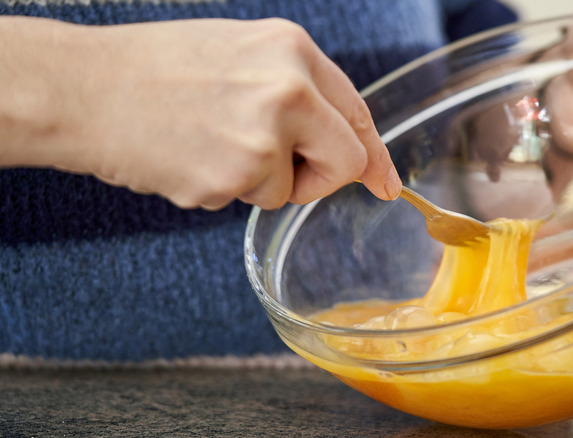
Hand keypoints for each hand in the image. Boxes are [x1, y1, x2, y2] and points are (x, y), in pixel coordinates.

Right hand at [1, 17, 400, 209]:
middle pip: (345, 160)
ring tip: (208, 144)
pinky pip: (250, 200)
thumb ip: (298, 92)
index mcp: (293, 50)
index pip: (357, 111)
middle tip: (277, 169)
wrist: (82, 87)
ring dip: (258, 181)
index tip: (387, 184)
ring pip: (291, 188)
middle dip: (318, 178)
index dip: (373, 154)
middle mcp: (289, 88)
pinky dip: (223, 190)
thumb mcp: (241, 56)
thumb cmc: (156, 71)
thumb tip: (344, 141)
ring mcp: (264, 134)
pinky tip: (188, 158)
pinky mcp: (234, 175)